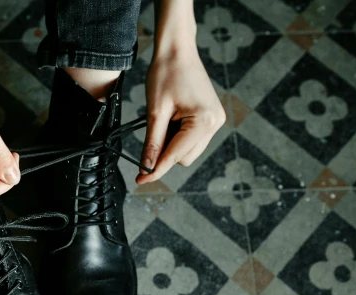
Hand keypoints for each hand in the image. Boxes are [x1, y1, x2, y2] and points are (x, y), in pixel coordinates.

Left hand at [138, 47, 224, 183]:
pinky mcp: (211, 119)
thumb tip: (146, 169)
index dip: (156, 169)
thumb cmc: (165, 74)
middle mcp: (214, 124)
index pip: (175, 156)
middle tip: (153, 128)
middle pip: (183, 158)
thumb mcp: (155, 112)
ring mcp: (215, 121)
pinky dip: (177, 136)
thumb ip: (152, 143)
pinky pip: (191, 139)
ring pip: (187, 151)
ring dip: (171, 143)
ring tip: (164, 117)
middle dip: (164, 151)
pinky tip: (172, 117)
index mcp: (204, 121)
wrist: (178, 50)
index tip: (140, 181)